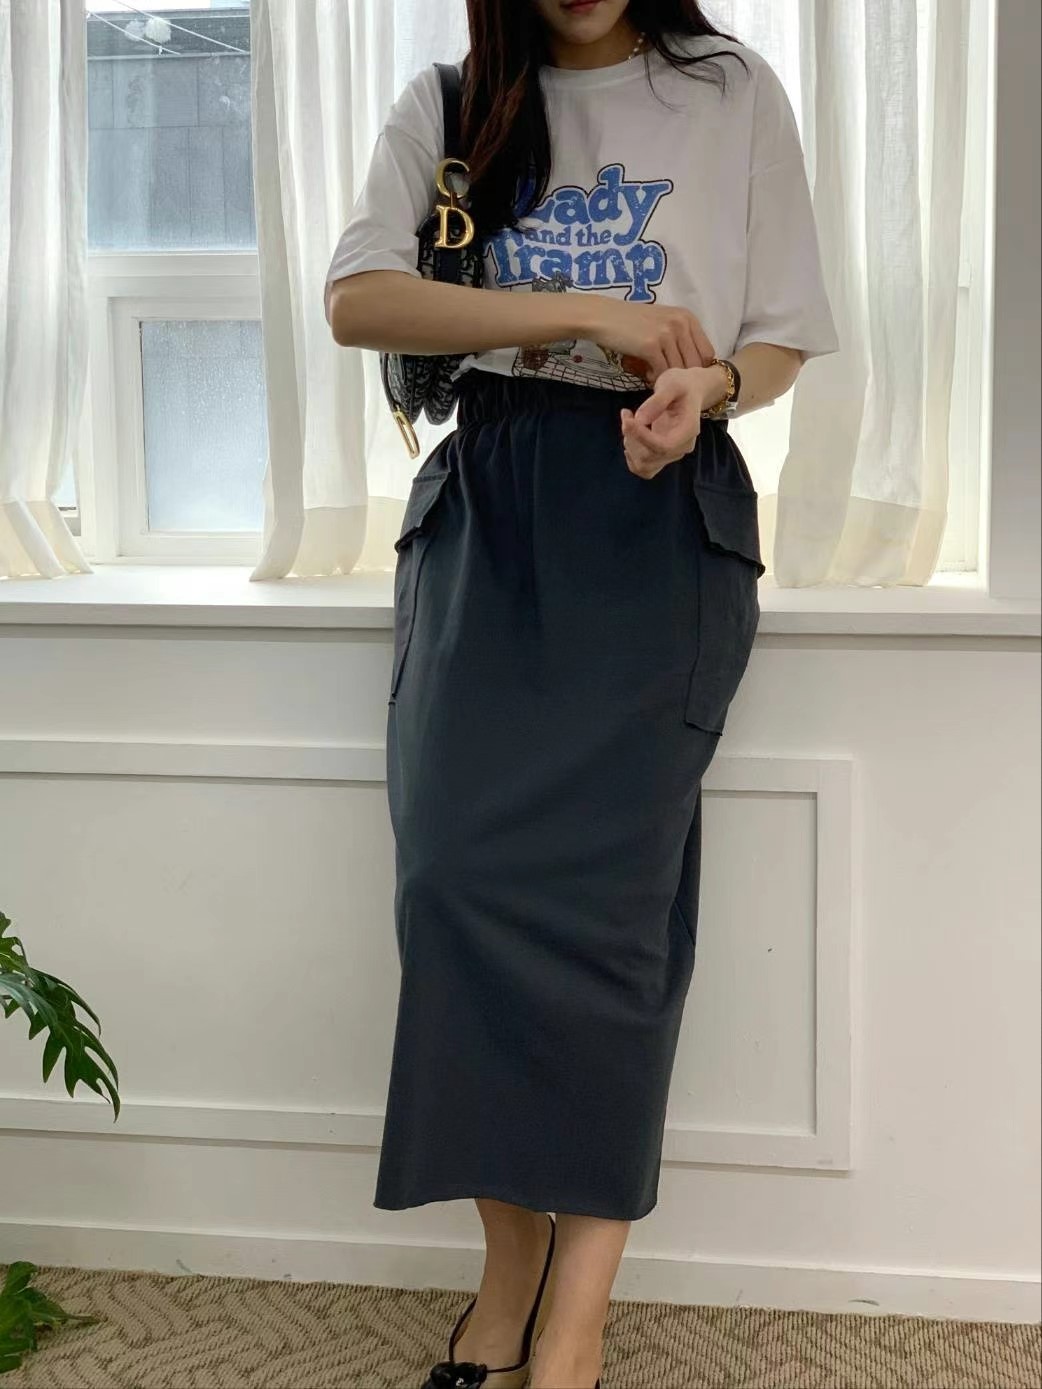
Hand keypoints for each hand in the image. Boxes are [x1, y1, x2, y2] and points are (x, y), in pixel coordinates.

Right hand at [580, 296, 714, 382]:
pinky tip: (647, 374)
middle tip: (669, 382)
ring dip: (668, 380)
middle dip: (683, 379)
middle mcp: (681, 324)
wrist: (604, 316)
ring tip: (656, 377)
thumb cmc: (632, 321)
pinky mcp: (651, 346)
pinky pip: (662, 373)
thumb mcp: (663, 321)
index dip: (698, 369)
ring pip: (678, 371)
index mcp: (688, 318)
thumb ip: (680, 336)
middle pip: (695, 364)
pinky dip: (655, 379)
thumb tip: (693, 363)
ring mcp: (667, 334)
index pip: (707, 353)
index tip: (684, 377)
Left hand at [620, 365, 721, 477]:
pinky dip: (631, 456)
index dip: (641, 437)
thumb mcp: (671, 384)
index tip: (627, 418)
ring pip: (644, 465)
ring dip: (630, 446)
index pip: (663, 446)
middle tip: (627, 414)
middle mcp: (682, 447)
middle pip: (649, 458)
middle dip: (632, 438)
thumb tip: (639, 419)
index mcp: (688, 430)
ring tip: (630, 424)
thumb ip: (657, 401)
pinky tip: (630, 438)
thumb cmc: (682, 385)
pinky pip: (643, 469)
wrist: (690, 392)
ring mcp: (673, 454)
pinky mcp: (663, 457)